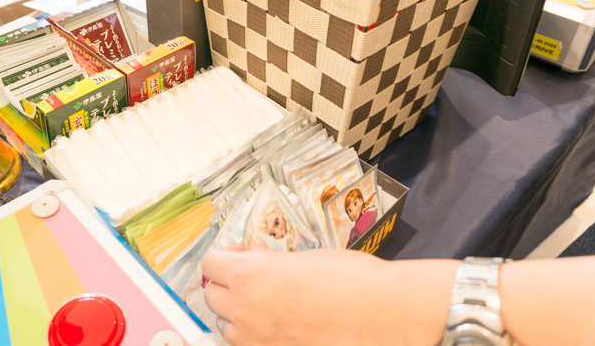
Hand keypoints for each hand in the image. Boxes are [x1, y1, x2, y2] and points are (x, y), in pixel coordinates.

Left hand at [202, 245, 456, 345]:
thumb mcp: (301, 258)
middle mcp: (246, 308)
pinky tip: (278, 328)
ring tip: (264, 307)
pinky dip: (255, 337)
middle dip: (227, 286)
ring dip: (237, 316)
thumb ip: (269, 263)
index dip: (225, 258)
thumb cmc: (350, 279)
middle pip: (212, 296)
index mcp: (250, 273)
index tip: (239, 256)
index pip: (211, 264)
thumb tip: (256, 263)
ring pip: (226, 327)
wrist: (384, 314)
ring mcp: (257, 339)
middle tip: (249, 280)